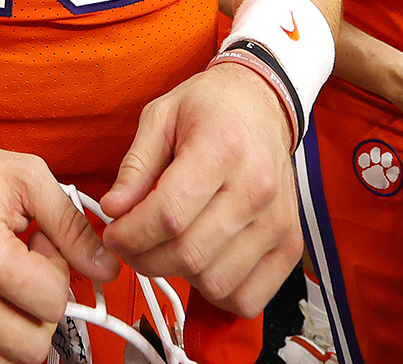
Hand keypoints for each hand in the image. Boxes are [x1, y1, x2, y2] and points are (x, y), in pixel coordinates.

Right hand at [0, 138, 116, 363]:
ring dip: (17, 326)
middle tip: (25, 272)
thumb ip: (73, 228)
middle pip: (34, 345)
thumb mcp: (30, 181)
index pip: (53, 303)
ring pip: (9, 361)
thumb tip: (106, 268)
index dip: (57, 272)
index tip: (40, 248)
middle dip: (42, 309)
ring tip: (3, 283)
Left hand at [97, 63, 299, 316]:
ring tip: (168, 247)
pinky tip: (203, 262)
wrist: (262, 104)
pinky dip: (217, 292)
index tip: (114, 233)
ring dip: (179, 274)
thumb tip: (113, 210)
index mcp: (223, 147)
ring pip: (214, 281)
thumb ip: (135, 166)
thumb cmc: (211, 109)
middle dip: (144, 258)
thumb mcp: (160, 117)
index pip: (169, 214)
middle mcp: (257, 187)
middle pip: (189, 253)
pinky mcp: (289, 244)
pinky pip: (247, 298)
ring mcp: (278, 220)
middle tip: (131, 244)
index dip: (130, 234)